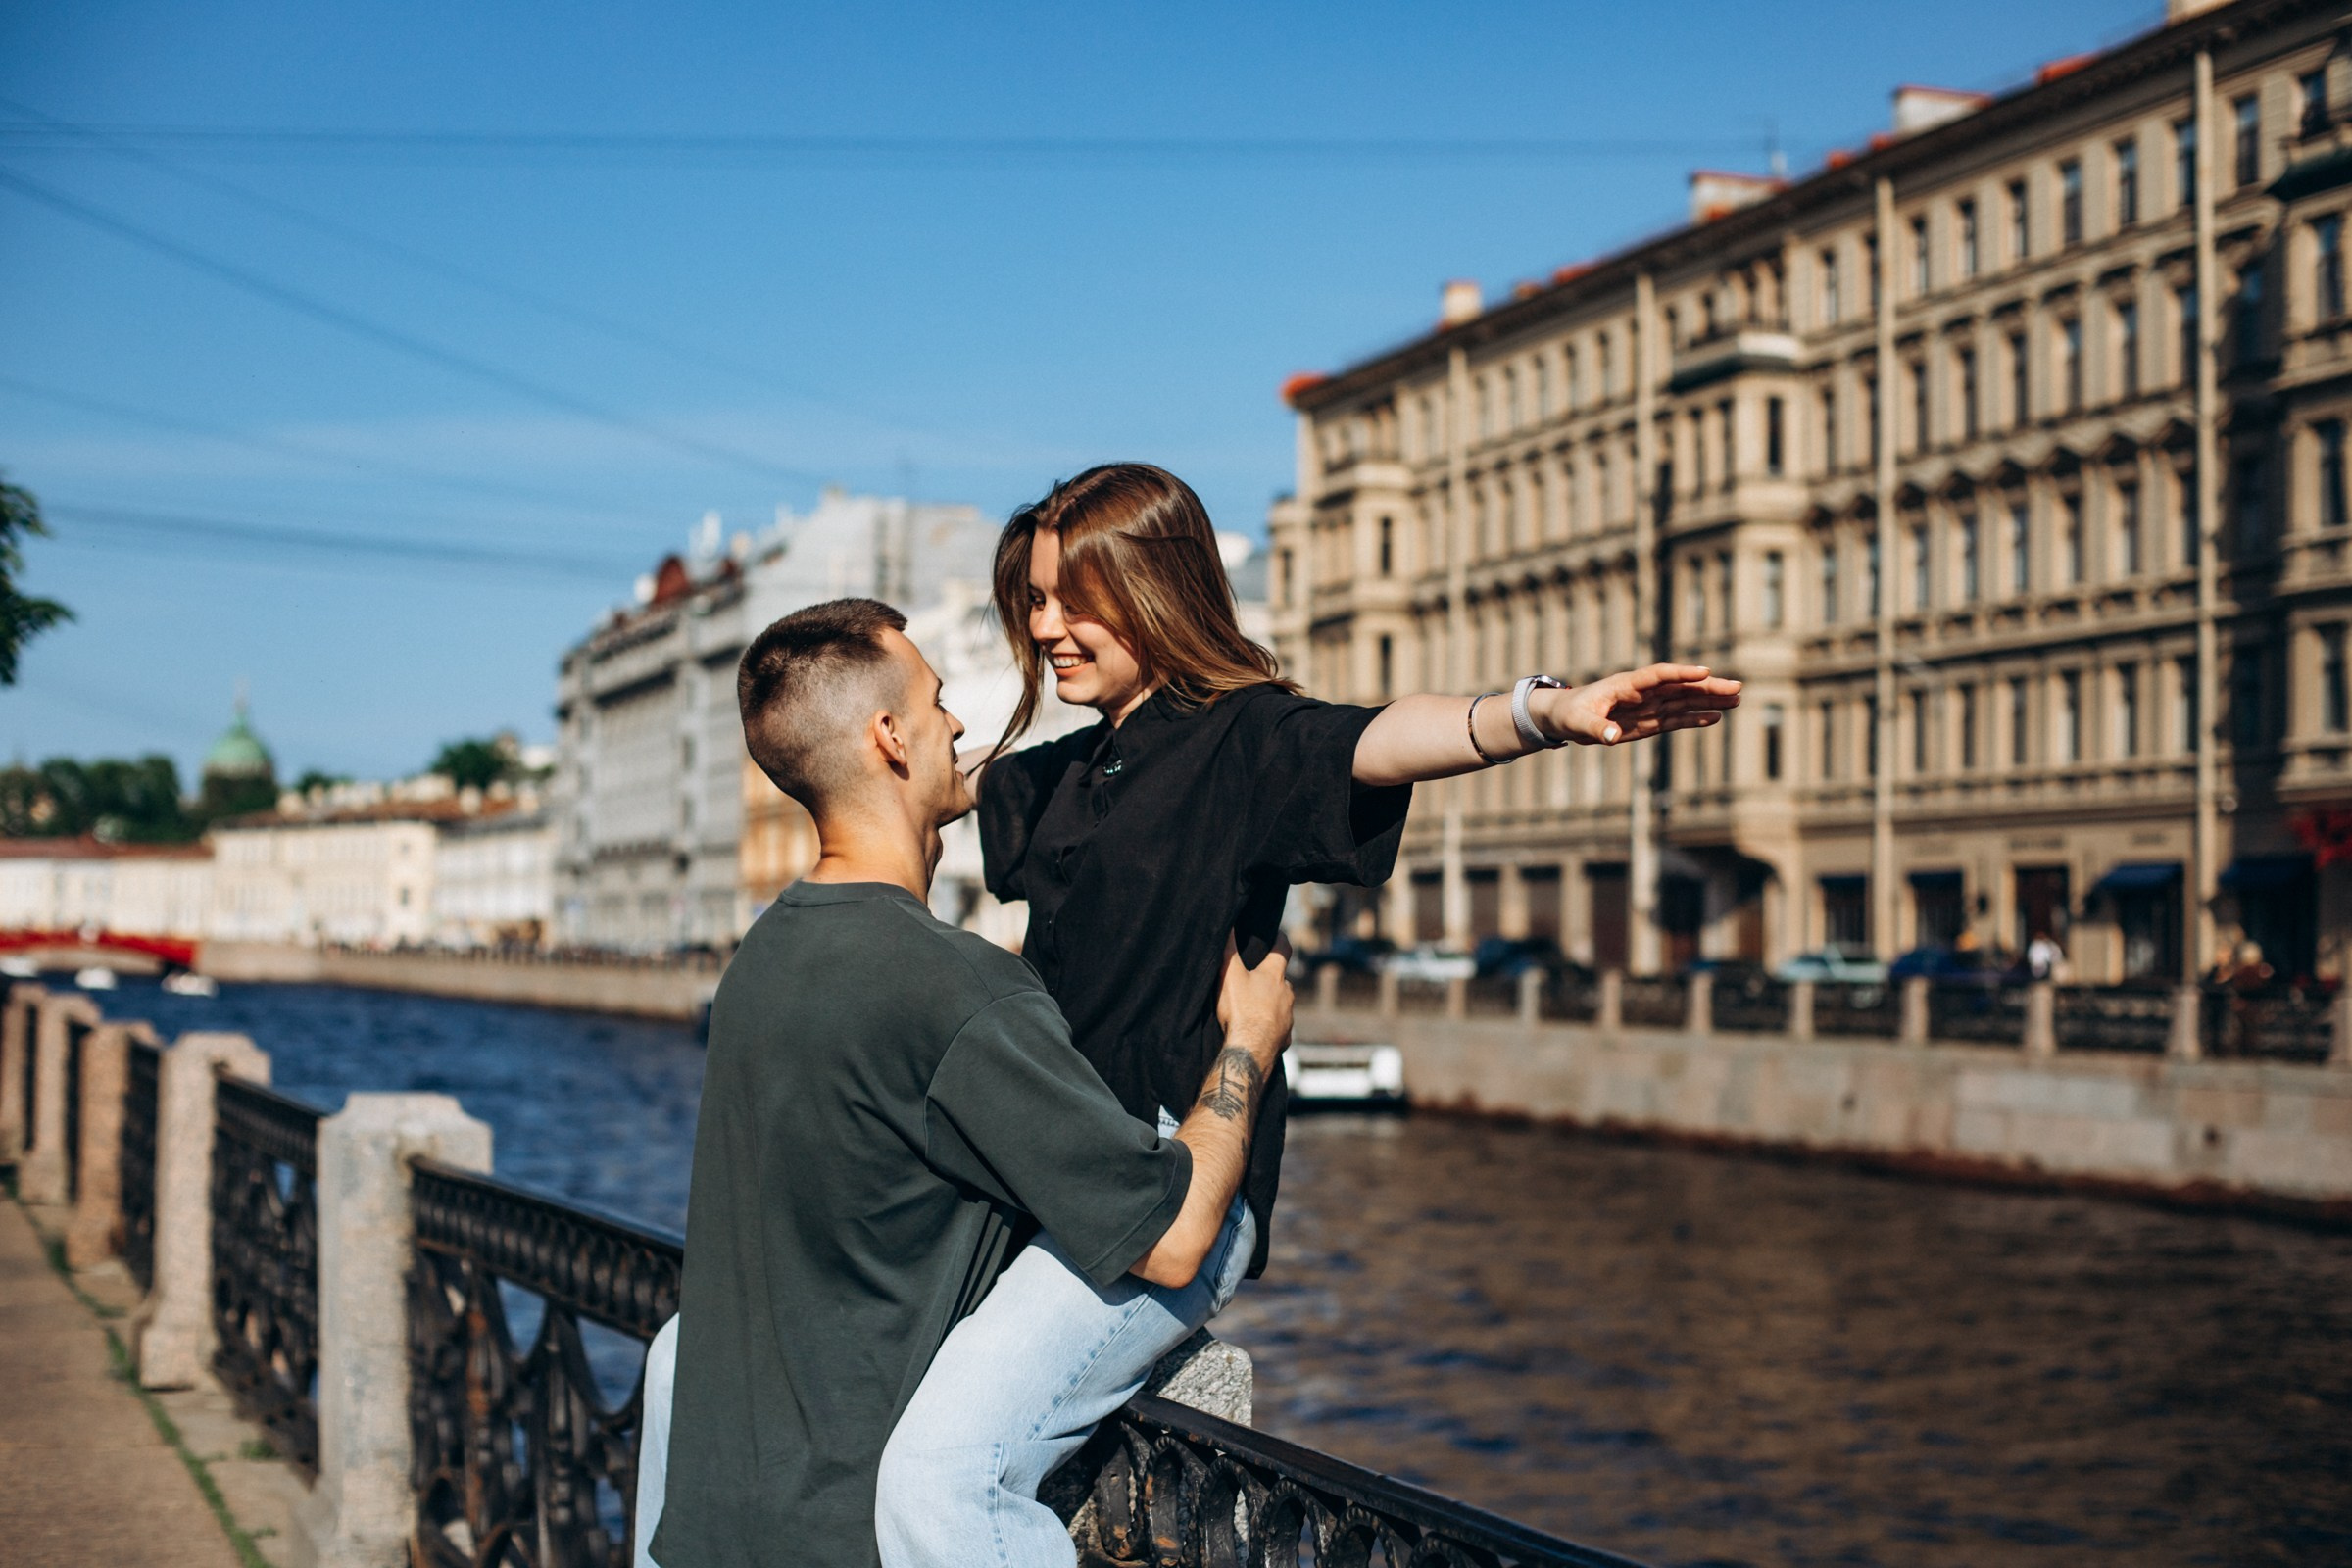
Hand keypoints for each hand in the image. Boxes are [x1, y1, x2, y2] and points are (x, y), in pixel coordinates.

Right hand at [1215, 936, 1293, 1070]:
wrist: (1249, 1051)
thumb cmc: (1240, 1010)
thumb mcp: (1229, 975)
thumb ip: (1229, 949)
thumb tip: (1229, 924)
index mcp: (1274, 976)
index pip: (1283, 950)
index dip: (1280, 940)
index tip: (1278, 934)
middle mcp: (1286, 994)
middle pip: (1282, 980)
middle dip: (1272, 977)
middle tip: (1257, 976)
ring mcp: (1288, 1017)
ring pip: (1282, 1005)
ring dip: (1271, 1003)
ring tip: (1254, 1007)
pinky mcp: (1284, 1038)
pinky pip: (1279, 1028)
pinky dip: (1270, 1026)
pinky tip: (1259, 1031)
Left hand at [1534, 664, 1741, 745]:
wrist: (1564, 718)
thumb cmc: (1569, 715)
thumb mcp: (1578, 723)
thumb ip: (1596, 729)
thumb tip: (1611, 737)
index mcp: (1625, 685)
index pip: (1658, 675)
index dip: (1681, 673)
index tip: (1705, 671)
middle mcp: (1642, 693)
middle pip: (1680, 686)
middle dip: (1708, 686)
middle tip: (1737, 687)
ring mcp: (1648, 706)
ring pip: (1684, 701)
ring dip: (1709, 700)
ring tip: (1736, 699)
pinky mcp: (1648, 722)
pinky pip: (1676, 719)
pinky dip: (1695, 718)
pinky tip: (1716, 717)